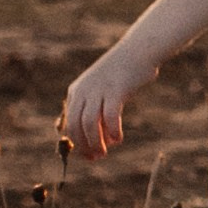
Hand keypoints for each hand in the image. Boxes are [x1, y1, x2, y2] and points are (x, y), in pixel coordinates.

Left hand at [62, 44, 141, 158]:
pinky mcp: (116, 90)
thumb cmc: (122, 73)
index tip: (89, 156)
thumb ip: (95, 109)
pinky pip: (110, 117)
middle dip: (85, 146)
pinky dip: (112, 131)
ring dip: (96, 142)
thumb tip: (97, 139)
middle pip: (76, 126)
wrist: (138, 50)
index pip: (69, 124)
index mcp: (76, 92)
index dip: (77, 144)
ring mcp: (99, 90)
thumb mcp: (101, 89)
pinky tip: (118, 138)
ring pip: (89, 124)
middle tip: (98, 157)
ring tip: (105, 152)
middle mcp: (83, 91)